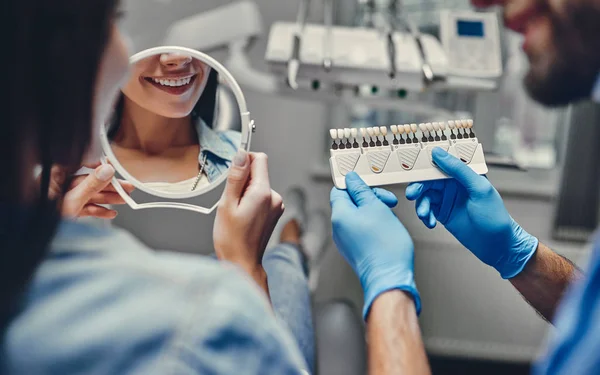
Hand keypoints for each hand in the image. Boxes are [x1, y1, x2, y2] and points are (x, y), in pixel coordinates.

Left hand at [46, 163, 134, 218]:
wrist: (37, 238)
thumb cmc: (44, 218)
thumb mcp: (72, 200)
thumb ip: (91, 185)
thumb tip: (107, 170)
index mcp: (54, 176)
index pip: (78, 164)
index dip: (96, 164)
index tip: (111, 166)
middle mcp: (59, 186)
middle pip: (89, 182)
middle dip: (109, 186)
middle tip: (126, 186)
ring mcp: (64, 199)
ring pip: (90, 195)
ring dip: (108, 199)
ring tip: (124, 199)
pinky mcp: (68, 211)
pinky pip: (86, 208)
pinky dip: (98, 210)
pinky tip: (111, 213)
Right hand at [213, 151, 283, 282]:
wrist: (242, 263)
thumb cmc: (232, 239)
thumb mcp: (227, 204)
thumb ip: (236, 177)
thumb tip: (241, 155)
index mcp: (264, 193)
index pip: (259, 159)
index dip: (244, 161)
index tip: (232, 175)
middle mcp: (275, 198)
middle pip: (258, 172)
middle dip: (242, 180)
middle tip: (232, 201)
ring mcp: (277, 206)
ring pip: (258, 185)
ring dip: (245, 192)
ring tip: (237, 212)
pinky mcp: (274, 212)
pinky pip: (261, 196)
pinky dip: (251, 201)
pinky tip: (243, 216)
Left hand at [330, 172, 420, 319]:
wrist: (390, 277)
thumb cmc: (385, 246)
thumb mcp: (376, 207)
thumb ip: (361, 191)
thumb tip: (351, 179)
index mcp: (339, 216)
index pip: (339, 190)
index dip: (354, 184)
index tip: (369, 184)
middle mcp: (338, 229)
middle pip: (350, 203)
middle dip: (369, 198)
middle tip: (388, 201)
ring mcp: (345, 241)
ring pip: (358, 216)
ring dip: (374, 211)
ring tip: (390, 218)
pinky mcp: (355, 250)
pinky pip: (361, 230)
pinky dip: (374, 225)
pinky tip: (387, 230)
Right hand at [406, 147, 537, 278]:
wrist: (496, 246)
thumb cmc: (494, 216)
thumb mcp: (479, 189)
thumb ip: (459, 170)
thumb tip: (439, 153)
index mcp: (464, 173)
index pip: (441, 161)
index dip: (425, 162)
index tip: (412, 166)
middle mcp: (453, 184)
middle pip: (428, 179)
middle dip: (418, 187)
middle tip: (412, 195)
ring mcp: (447, 199)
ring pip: (425, 196)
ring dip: (422, 205)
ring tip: (424, 215)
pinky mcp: (442, 213)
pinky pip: (427, 209)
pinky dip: (425, 215)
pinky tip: (430, 223)